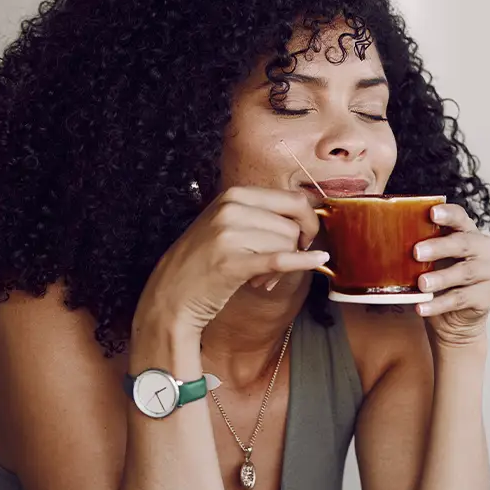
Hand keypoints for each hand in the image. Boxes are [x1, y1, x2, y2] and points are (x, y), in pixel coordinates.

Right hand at [137, 186, 325, 333]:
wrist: (171, 295)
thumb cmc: (203, 262)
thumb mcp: (226, 224)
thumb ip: (260, 215)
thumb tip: (308, 217)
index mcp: (234, 195)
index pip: (292, 199)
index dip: (308, 220)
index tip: (306, 238)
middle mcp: (231, 209)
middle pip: (292, 225)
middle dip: (293, 248)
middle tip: (273, 267)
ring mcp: (229, 234)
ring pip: (287, 244)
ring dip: (282, 267)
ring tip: (259, 277)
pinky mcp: (231, 262)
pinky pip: (280, 259)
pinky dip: (302, 262)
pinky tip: (318, 261)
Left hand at [413, 203, 489, 346]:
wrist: (453, 319)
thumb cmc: (437, 280)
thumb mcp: (427, 262)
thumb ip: (415, 247)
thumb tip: (378, 236)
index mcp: (467, 232)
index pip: (461, 217)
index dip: (448, 214)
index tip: (431, 212)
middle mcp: (483, 249)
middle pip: (464, 243)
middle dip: (439, 247)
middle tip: (416, 252)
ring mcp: (489, 273)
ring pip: (465, 272)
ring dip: (441, 278)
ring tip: (421, 284)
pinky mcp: (487, 296)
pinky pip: (461, 299)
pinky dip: (439, 304)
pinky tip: (421, 307)